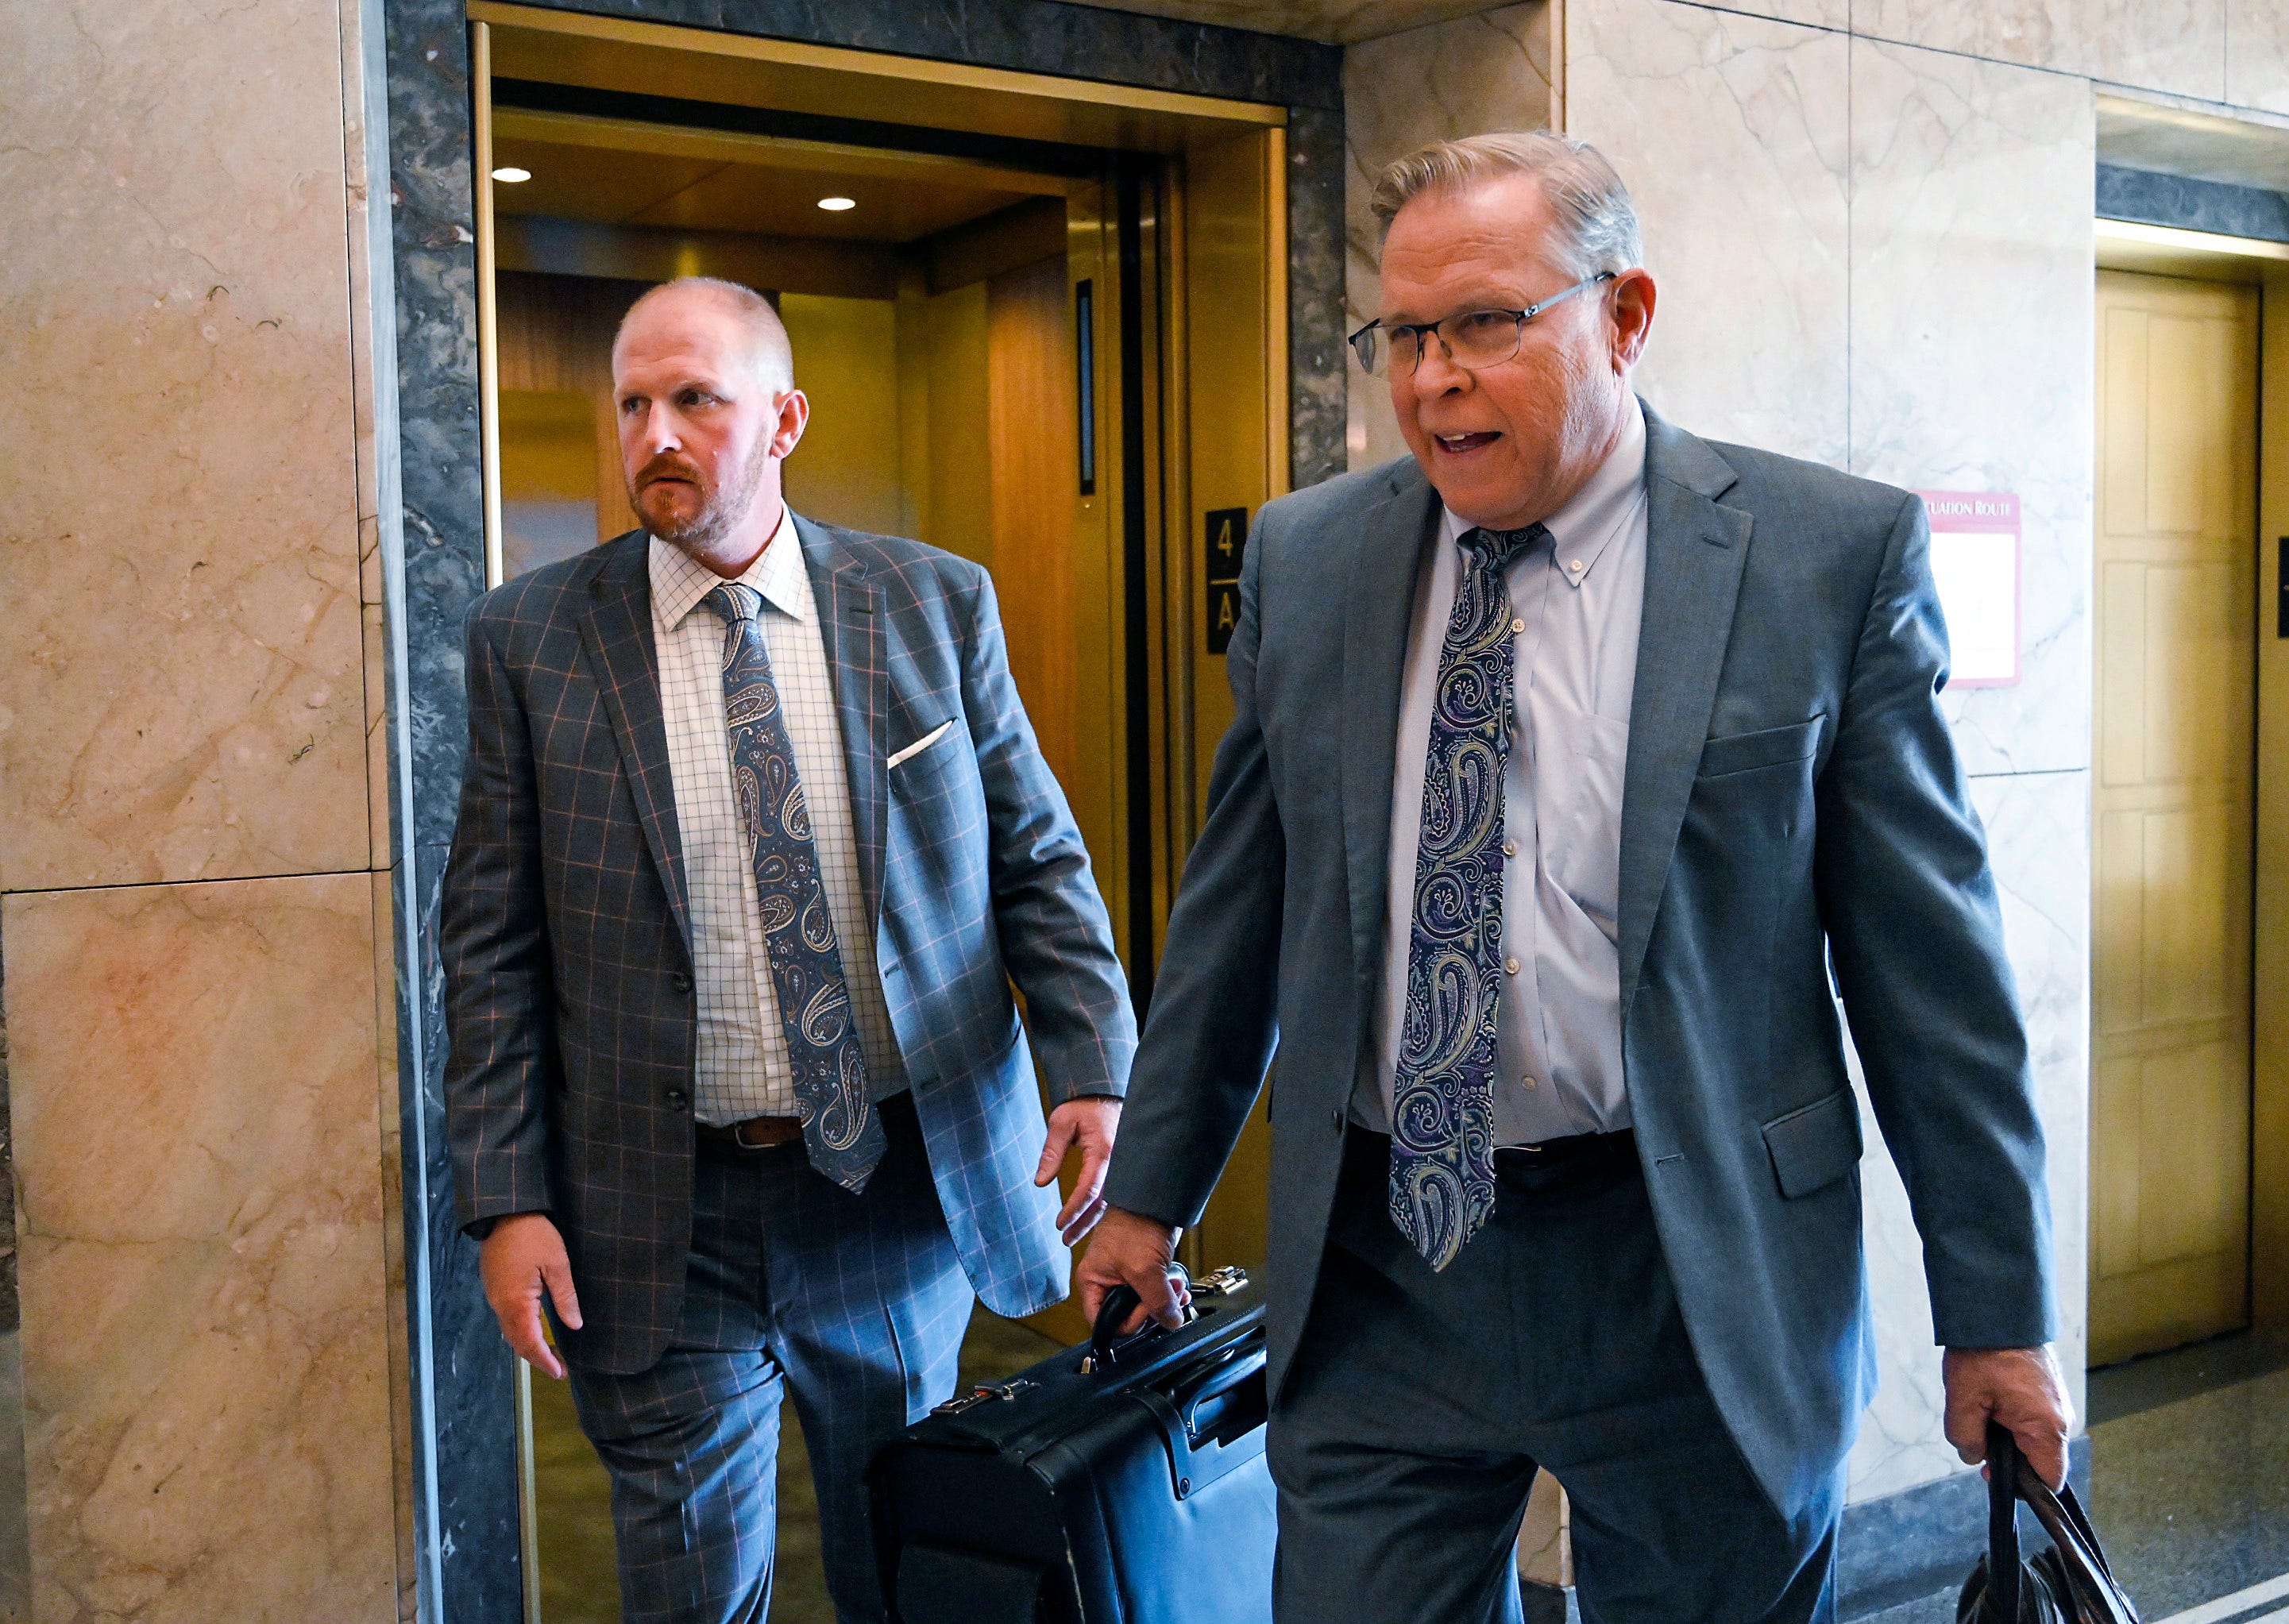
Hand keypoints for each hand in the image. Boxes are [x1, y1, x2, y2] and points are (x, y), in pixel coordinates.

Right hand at [480, 1212, 583, 1380]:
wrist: (505, 1211)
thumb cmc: (534, 1235)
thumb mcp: (558, 1264)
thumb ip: (565, 1298)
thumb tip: (575, 1325)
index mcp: (517, 1302)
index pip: (530, 1342)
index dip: (545, 1360)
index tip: (560, 1373)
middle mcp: (500, 1304)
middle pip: (517, 1342)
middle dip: (536, 1358)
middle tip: (558, 1368)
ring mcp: (493, 1296)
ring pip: (509, 1331)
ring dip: (527, 1345)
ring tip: (547, 1354)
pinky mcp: (492, 1287)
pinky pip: (505, 1319)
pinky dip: (519, 1331)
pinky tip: (532, 1330)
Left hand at [1036, 1096, 1122, 1244]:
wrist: (1107, 1094)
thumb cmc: (1083, 1107)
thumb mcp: (1061, 1122)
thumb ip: (1051, 1152)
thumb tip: (1040, 1182)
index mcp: (1103, 1151)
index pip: (1088, 1189)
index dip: (1073, 1209)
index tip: (1059, 1224)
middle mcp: (1118, 1163)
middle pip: (1102, 1202)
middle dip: (1083, 1223)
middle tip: (1065, 1240)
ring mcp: (1124, 1166)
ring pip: (1110, 1202)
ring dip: (1091, 1221)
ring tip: (1072, 1237)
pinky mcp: (1123, 1168)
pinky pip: (1113, 1194)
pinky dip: (1100, 1210)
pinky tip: (1088, 1222)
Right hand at [1076, 1207, 1189, 1334]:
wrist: (1154, 1197)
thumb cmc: (1135, 1222)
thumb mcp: (1145, 1269)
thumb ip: (1157, 1301)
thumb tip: (1170, 1321)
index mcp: (1093, 1282)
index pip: (1104, 1322)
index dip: (1128, 1323)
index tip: (1147, 1312)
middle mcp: (1105, 1281)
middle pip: (1127, 1315)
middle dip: (1152, 1310)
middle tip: (1168, 1300)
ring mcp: (1125, 1276)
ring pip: (1144, 1305)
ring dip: (1164, 1301)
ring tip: (1176, 1289)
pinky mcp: (1143, 1270)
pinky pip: (1154, 1292)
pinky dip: (1168, 1292)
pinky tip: (1177, 1285)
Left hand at [1943, 1345, 2073, 1488]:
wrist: (1997, 1309)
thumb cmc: (1985, 1351)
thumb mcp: (1963, 1400)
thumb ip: (1967, 1439)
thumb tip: (1974, 1456)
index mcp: (2047, 1428)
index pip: (2049, 1480)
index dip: (2022, 1487)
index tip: (1994, 1474)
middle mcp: (2060, 1419)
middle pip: (2038, 1460)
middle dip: (2007, 1457)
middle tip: (1978, 1438)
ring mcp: (2056, 1405)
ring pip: (2031, 1438)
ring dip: (2005, 1434)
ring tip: (1981, 1410)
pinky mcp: (2047, 1392)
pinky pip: (2031, 1418)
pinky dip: (2009, 1417)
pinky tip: (1989, 1400)